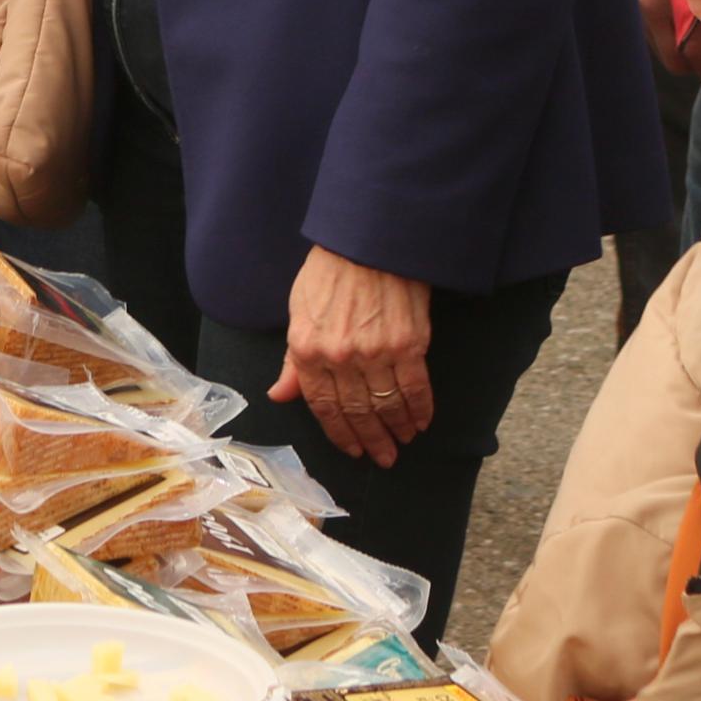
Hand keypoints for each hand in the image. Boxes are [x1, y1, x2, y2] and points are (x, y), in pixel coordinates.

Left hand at [269, 246, 434, 465]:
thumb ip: (292, 360)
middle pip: (357, 412)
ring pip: (387, 406)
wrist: (367, 242)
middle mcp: (340, 357)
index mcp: (307, 349)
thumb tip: (280, 395)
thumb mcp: (298, 311)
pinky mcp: (408, 344)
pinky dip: (419, 410)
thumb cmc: (329, 273)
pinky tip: (421, 423)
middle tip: (382, 457)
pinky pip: (415, 388)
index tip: (352, 449)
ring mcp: (375, 353)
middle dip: (370, 440)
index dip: (338, 433)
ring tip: (401, 442)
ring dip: (396, 430)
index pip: (322, 406)